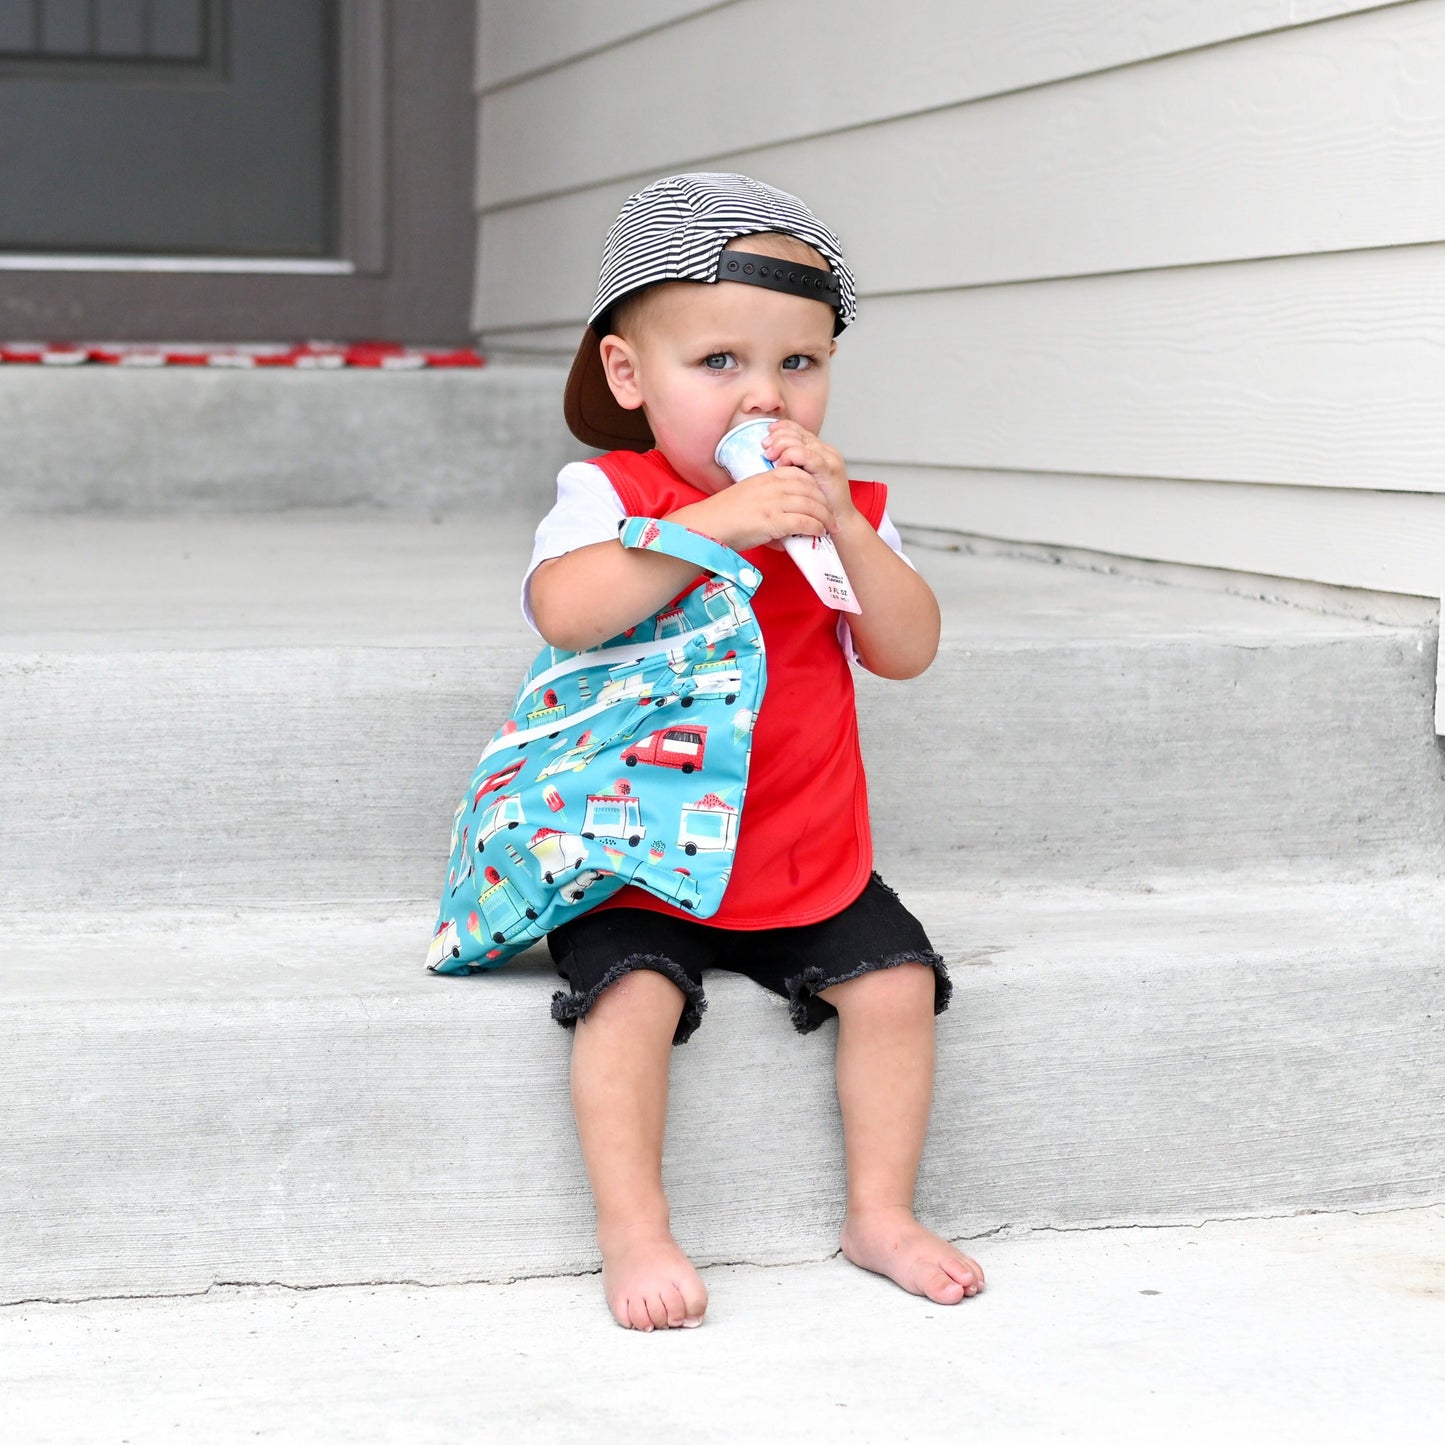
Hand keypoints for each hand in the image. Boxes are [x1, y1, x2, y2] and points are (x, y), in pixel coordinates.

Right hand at [672, 465, 835, 551]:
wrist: (708, 526)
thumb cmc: (724, 515)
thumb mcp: (749, 495)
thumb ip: (768, 498)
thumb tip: (780, 512)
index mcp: (766, 476)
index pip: (801, 474)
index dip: (815, 487)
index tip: (822, 498)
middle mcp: (772, 486)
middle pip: (810, 489)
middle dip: (825, 502)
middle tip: (831, 515)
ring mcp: (773, 503)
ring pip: (811, 505)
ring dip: (824, 517)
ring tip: (829, 526)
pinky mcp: (772, 521)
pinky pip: (803, 521)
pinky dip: (815, 527)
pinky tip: (818, 532)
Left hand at [761, 421, 856, 529]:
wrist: (839, 522)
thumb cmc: (819, 506)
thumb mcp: (802, 481)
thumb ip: (791, 467)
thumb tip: (769, 457)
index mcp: (820, 451)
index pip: (799, 430)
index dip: (782, 429)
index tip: (767, 435)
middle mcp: (826, 451)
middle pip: (799, 433)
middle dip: (778, 436)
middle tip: (766, 447)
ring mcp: (829, 459)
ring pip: (801, 441)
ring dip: (782, 445)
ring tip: (771, 456)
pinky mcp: (829, 469)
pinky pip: (806, 455)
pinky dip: (791, 456)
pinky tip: (782, 463)